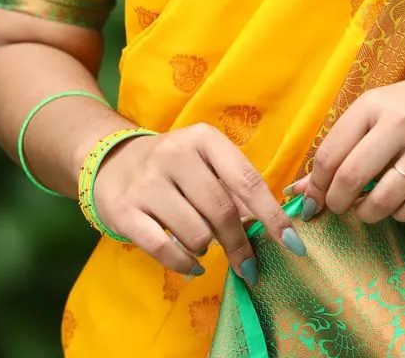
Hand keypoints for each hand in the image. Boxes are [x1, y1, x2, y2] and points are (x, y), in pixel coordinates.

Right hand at [91, 124, 306, 281]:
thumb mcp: (204, 162)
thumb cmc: (173, 166)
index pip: (246, 180)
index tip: (292, 244)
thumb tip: (267, 226)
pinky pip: (164, 249)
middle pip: (222, 211)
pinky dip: (184, 264)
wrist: (112, 162)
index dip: (272, 215)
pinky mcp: (125, 211)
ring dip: (207, 248)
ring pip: (196, 233)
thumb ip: (233, 187)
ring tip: (202, 243)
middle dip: (240, 244)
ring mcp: (148, 182)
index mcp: (204, 139)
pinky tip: (191, 265)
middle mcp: (176, 155)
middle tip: (248, 265)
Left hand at [288, 67, 404, 224]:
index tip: (315, 199)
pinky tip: (399, 204)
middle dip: (338, 204)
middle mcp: (400, 124)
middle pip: (352, 178)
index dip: (316, 186)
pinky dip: (401, 214)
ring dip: (368, 214)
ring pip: (384, 200)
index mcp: (373, 105)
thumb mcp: (376, 112)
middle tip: (341, 207)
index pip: (330, 155)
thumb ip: (341, 147)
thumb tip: (299, 190)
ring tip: (368, 208)